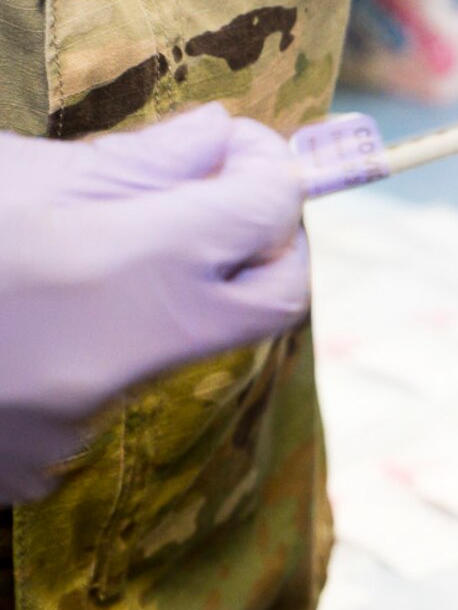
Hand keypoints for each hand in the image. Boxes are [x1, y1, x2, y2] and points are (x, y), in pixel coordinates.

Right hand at [0, 105, 310, 494]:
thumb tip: (223, 143)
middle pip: (278, 299)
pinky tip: (12, 319)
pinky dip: (84, 346)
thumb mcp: (5, 173)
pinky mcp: (34, 467)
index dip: (271, 172)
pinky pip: (103, 392)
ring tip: (70, 254)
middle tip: (219, 200)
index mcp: (112, 264)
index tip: (244, 154)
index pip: (267, 212)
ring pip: (181, 343)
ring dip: (160, 291)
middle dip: (267, 242)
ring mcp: (77, 423)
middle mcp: (116, 355)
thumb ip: (129, 165)